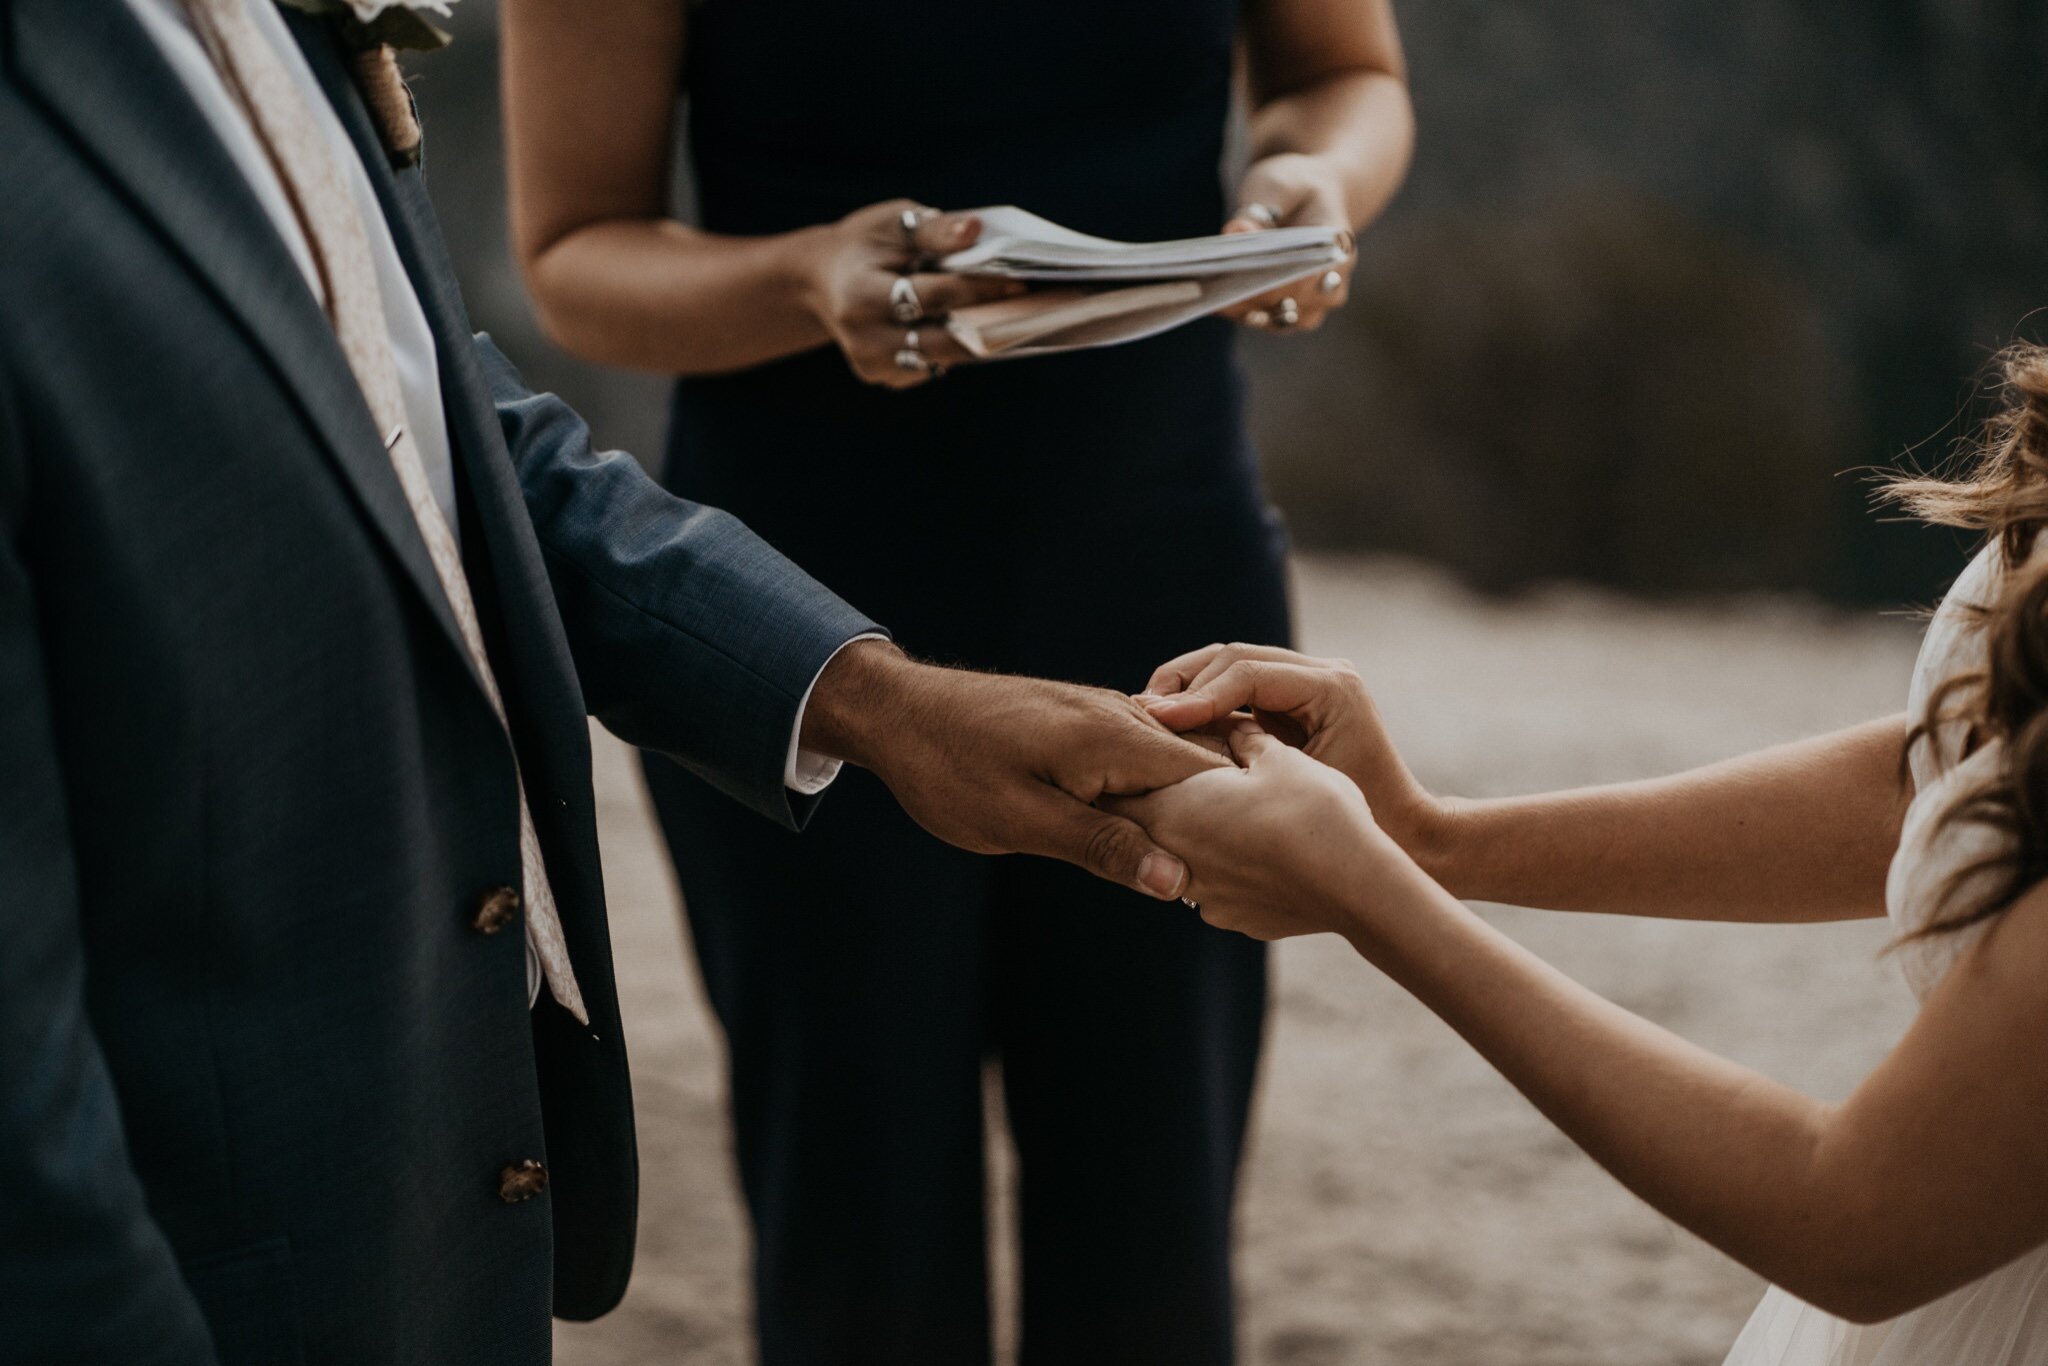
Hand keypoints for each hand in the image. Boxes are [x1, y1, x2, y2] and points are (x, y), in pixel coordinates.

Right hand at [800, 199, 1026, 388]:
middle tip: (1027, 308)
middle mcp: (862, 338)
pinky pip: (931, 366)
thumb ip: (934, 230)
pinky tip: (971, 327)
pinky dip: (955, 348)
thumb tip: (975, 229)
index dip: (975, 290)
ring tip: (1007, 316)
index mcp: (859, 295)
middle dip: (986, 324)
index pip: (929, 297)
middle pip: (939, 341)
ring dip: (975, 340)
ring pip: (940, 359)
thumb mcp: (894, 223)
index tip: (1019, 282)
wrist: (824, 279)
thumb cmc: (867, 244)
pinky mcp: (881, 377)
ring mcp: (870, 364)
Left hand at [800, 641, 1232, 897]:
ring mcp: (1103, 713)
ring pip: (1171, 764)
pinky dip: (1150, 792)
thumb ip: (1103, 847)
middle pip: (1199, 768)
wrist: (896, 712)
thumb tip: (1178, 879)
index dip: (1232, 823)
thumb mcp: (1023, 822)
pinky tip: (1146, 828)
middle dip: (1215, 818)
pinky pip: (1139, 757)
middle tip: (1228, 877)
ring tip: (1198, 860)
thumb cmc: (950, 769)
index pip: (1210, 776)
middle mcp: (1119, 716)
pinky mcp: (1084, 721)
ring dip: (1183, 809)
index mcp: (1114, 737)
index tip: (1239, 870)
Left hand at [1106, 725, 1396, 940]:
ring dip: (1193, 837)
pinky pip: (1215, 887)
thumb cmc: (1313, 810)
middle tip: (1184, 777)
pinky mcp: (1233, 918)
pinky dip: (1225, 868)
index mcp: (1171, 809)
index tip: (1145, 751)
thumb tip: (1228, 728)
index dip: (1129, 767)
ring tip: (1226, 815)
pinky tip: (1256, 853)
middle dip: (1158, 800)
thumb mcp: (1276, 756)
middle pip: (1145, 825)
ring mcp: (1202, 896)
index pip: (1118, 788)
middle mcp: (1173, 858)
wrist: (1357, 884)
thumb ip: (1239, 738)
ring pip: (1179, 858)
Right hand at [1136, 642, 1450, 864]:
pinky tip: (1171, 725)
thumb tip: (1179, 737)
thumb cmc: (1366, 824)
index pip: (1246, 672)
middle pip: (1232, 656)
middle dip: (1182, 683)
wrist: (1409, 837)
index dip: (1196, 695)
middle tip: (1140, 714)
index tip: (1156, 720)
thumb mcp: (1303, 791)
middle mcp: (1323, 672)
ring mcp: (1309, 679)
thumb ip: (1248, 756)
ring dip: (1186, 688)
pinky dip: (1202, 701)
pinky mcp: (1294, 697)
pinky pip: (1238, 686)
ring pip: (1230, 664)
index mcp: (1332, 687)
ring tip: (1147, 717)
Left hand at [1222, 153, 1356, 332]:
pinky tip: (1218, 301)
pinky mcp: (1298, 310)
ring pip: (1281, 321)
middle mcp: (1333, 280)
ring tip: (1214, 297)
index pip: (1304, 278)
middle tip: (1212, 291)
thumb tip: (1234, 232)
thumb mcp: (1279, 183)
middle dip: (1252, 298)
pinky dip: (1245, 313)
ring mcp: (1317, 301)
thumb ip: (1260, 206)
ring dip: (1247, 311)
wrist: (1312, 195)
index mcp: (1336, 248)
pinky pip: (1271, 321)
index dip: (1268, 282)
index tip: (1231, 278)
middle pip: (1292, 304)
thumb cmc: (1296, 186)